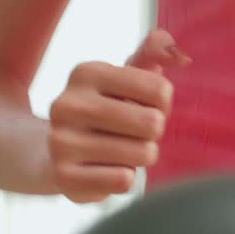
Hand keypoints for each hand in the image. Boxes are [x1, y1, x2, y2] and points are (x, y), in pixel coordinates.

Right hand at [45, 29, 189, 203]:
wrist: (55, 153)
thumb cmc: (105, 111)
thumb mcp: (125, 78)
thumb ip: (153, 54)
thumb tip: (179, 53)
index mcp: (87, 72)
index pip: (160, 90)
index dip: (162, 105)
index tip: (144, 107)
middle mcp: (69, 104)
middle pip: (153, 124)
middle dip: (153, 134)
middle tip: (133, 134)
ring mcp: (62, 142)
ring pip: (142, 154)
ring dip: (140, 157)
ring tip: (119, 151)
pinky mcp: (64, 177)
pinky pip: (124, 180)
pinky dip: (125, 179)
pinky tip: (106, 170)